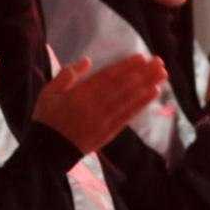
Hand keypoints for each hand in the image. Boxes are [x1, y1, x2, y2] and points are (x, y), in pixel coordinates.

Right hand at [32, 54, 165, 154]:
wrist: (48, 152)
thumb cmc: (47, 119)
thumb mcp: (49, 92)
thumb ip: (67, 75)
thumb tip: (87, 60)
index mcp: (79, 94)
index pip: (107, 77)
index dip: (126, 67)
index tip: (141, 57)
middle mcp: (95, 106)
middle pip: (123, 87)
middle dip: (142, 73)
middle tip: (159, 62)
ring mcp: (103, 120)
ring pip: (129, 100)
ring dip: (147, 85)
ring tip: (162, 75)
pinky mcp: (108, 132)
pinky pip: (128, 116)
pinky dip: (141, 104)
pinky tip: (152, 94)